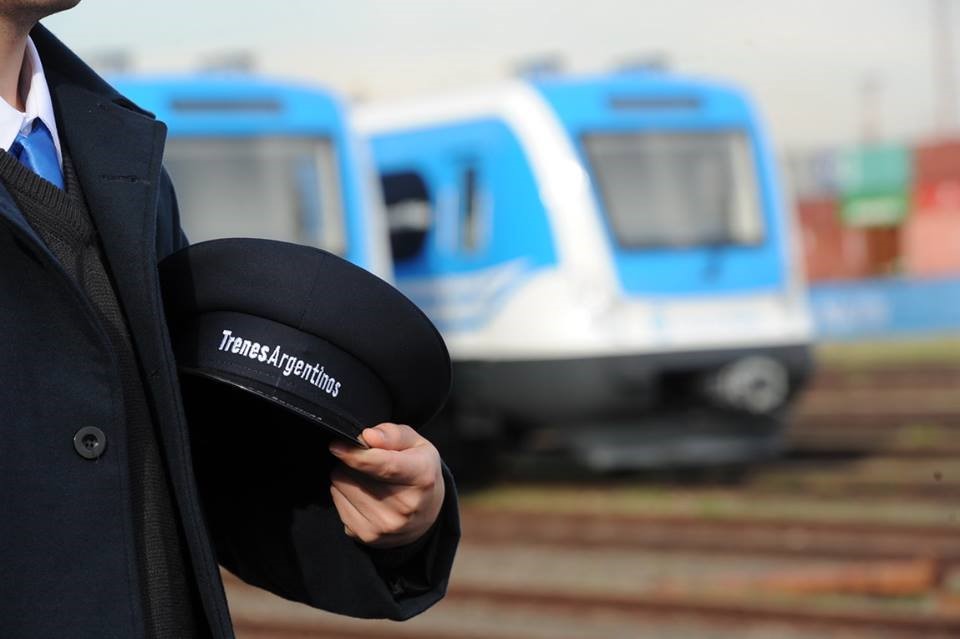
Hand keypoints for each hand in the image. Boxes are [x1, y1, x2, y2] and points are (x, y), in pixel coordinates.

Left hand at [328, 422, 444, 548]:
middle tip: (367, 461)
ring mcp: (384, 525)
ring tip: (366, 478)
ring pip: (341, 486)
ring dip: (347, 476)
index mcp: (422, 477)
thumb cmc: (419, 472)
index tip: (336, 445)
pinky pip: (337, 504)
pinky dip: (344, 494)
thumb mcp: (417, 444)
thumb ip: (393, 435)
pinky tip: (362, 494)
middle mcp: (404, 507)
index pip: (385, 466)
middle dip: (353, 460)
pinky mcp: (366, 536)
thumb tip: (367, 436)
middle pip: (355, 474)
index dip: (356, 455)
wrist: (426, 516)